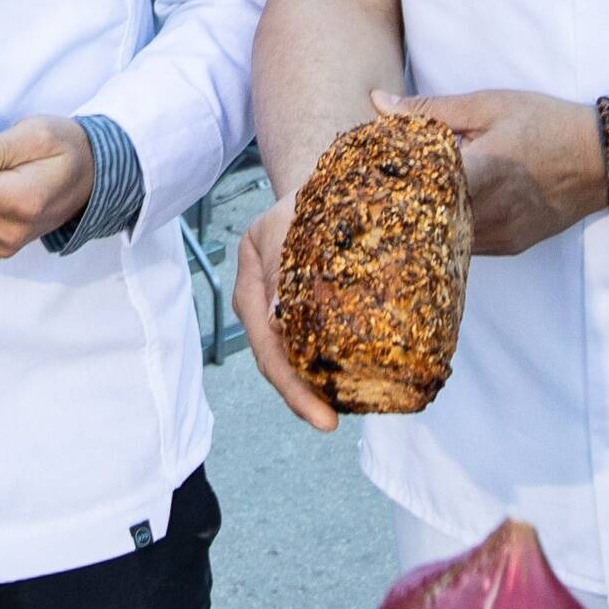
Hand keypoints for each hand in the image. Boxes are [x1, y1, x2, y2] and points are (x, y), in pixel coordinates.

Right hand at [231, 194, 333, 430]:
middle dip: (303, 397)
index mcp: (252, 294)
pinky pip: (317, 347)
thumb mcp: (284, 227)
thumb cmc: (302, 204)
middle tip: (332, 421)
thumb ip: (278, 268)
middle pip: (279, 365)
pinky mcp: (308, 313)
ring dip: (318, 387)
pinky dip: (332, 367)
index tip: (323, 417)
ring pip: (297, 361)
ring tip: (347, 410)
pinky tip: (357, 380)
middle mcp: (265, 313)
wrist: (317, 187)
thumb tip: (277, 318)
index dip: (293, 389)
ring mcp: (284, 315)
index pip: (269, 352)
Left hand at [381, 86, 608, 257]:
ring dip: (423, 220)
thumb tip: (378, 103)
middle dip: (397, 204)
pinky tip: (441, 209)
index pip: (414, 187)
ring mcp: (501, 236)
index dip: (384, 183)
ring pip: (443, 237)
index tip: (361, 174)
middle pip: (422, 219)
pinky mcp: (511, 246)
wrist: (602, 159)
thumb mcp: (489, 105)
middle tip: (371, 189)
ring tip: (403, 199)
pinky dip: (449, 228)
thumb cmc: (546, 124)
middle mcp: (489, 213)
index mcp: (479, 173)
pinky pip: (467, 244)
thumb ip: (431, 110)